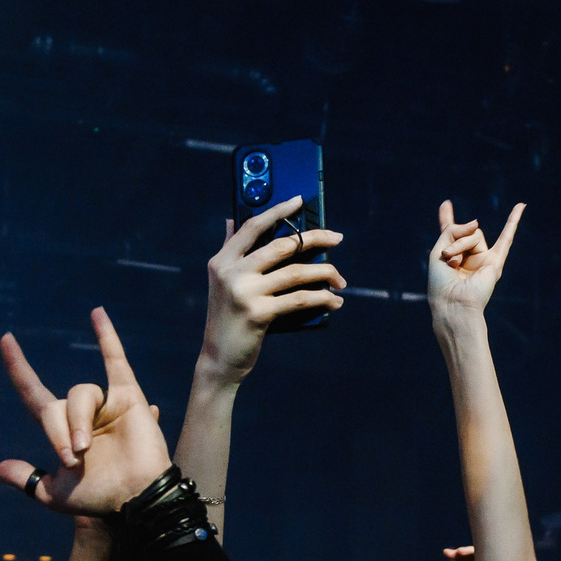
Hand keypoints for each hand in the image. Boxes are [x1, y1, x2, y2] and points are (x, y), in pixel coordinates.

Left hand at [0, 307, 171, 513]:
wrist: (135, 499)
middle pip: (55, 405)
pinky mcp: (128, 397)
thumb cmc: (99, 498)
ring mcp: (105, 403)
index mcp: (63, 431)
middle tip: (73, 458)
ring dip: (77, 421)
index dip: (19, 369)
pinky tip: (96, 313)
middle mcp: (82, 413)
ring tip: (85, 449)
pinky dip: (107, 337)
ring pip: (80, 394)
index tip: (5, 341)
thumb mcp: (55, 495)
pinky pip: (115, 361)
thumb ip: (28, 480)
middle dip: (58, 432)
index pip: (34, 394)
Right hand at [199, 202, 346, 381]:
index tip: (300, 201)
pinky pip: (299, 299)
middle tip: (337, 239)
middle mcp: (232, 272)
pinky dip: (322, 299)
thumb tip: (232, 219)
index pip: (253, 226)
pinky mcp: (259, 314)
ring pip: (296, 272)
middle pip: (282, 245)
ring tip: (341, 279)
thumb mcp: (222, 281)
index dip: (278, 211)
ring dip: (326, 273)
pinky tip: (335, 301)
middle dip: (316, 238)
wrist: (219, 358)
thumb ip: (229, 250)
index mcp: (222, 260)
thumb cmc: (227, 318)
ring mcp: (245, 292)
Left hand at [426, 199, 522, 320]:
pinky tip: (521, 206)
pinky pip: (506, 238)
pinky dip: (513, 221)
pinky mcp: (495, 263)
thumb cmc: (441, 283)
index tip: (446, 204)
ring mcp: (482, 259)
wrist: (453, 302)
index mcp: (452, 257)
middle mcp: (468, 257)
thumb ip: (453, 231)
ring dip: (461, 244)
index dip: (446, 219)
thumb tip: (477, 223)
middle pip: (464, 232)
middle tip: (447, 257)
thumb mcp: (438, 251)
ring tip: (454, 261)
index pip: (450, 234)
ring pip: (475, 235)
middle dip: (454, 241)